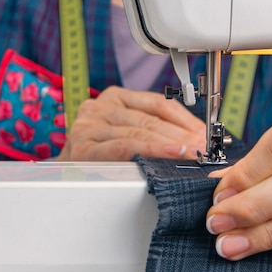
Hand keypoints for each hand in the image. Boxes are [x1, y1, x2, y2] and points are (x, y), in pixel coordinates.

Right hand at [56, 86, 205, 160]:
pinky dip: (150, 150)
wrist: (67, 173)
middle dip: (182, 134)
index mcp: (115, 98)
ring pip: (139, 131)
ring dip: (171, 143)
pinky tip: (169, 153)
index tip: (204, 133)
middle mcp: (100, 107)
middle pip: (150, 118)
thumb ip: (155, 129)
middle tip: (204, 147)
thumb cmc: (103, 155)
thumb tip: (196, 139)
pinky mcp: (84, 147)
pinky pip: (124, 147)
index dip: (185, 118)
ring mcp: (89, 126)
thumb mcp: (128, 132)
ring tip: (193, 153)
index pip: (158, 103)